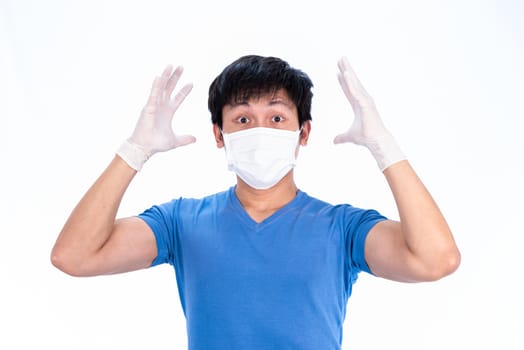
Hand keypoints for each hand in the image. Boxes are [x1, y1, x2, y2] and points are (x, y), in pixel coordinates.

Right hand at [130, 65, 195, 154]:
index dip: (184, 91)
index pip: (178, 98)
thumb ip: (185, 139)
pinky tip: (159, 76)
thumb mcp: (175, 140)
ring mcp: (154, 105)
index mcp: (168, 111)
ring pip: (161, 87)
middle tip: (181, 67)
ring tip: (171, 65)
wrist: (145, 148)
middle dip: (175, 77)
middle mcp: (161, 106)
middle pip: (169, 88)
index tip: (191, 83)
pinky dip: (156, 86)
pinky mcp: (148, 107)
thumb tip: (195, 139)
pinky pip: (153, 94)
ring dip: (166, 76)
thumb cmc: (156, 143)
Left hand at [334, 56, 404, 170]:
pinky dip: (350, 82)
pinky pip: (355, 91)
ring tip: (342, 61)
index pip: (349, 90)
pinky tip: (344, 74)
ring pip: (354, 83)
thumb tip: (334, 141)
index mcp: (358, 105)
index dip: (343, 81)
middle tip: (341, 59)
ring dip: (348, 71)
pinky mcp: (365, 103)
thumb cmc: (366, 137)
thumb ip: (341, 137)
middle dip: (346, 70)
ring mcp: (365, 100)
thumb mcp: (349, 136)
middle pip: (352, 82)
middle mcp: (362, 100)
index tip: (338, 72)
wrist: (376, 141)